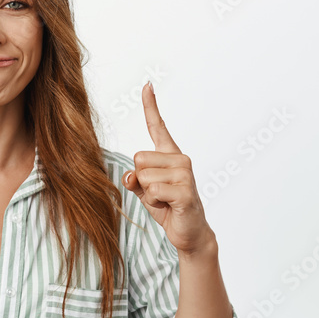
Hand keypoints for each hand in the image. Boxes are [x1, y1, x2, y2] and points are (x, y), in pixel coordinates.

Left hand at [122, 81, 215, 254]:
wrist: (188, 232)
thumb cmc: (167, 207)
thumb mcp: (144, 191)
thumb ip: (134, 180)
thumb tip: (130, 176)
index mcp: (169, 155)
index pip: (158, 127)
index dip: (151, 106)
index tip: (147, 85)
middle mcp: (180, 159)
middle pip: (138, 158)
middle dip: (140, 180)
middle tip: (158, 193)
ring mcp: (185, 174)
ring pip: (143, 176)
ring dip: (147, 195)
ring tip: (164, 201)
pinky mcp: (185, 191)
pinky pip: (153, 190)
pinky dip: (154, 202)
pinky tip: (169, 207)